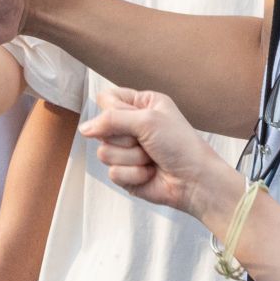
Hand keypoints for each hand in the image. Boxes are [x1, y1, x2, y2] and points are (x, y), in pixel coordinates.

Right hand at [79, 88, 225, 218]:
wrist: (196, 181)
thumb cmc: (180, 145)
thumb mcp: (147, 120)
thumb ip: (111, 120)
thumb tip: (83, 129)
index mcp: (141, 105)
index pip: (107, 99)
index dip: (113, 110)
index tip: (132, 118)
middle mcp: (132, 126)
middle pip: (102, 128)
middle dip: (126, 138)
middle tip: (147, 142)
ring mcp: (127, 151)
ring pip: (104, 153)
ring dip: (132, 158)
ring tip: (151, 159)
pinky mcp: (125, 174)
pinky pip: (112, 173)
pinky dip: (133, 174)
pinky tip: (150, 173)